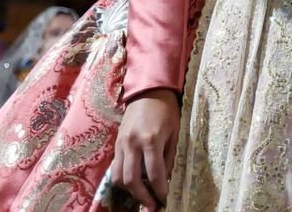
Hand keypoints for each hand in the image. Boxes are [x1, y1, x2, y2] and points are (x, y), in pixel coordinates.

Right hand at [110, 91, 179, 208]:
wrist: (148, 91)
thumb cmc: (167, 110)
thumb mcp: (175, 132)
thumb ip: (169, 157)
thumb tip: (166, 179)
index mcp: (151, 140)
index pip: (153, 174)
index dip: (159, 191)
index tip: (164, 200)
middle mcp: (132, 144)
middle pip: (131, 180)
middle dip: (141, 197)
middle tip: (151, 206)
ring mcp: (121, 145)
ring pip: (118, 177)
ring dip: (129, 191)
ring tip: (142, 196)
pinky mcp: (115, 144)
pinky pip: (115, 168)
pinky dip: (123, 179)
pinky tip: (133, 183)